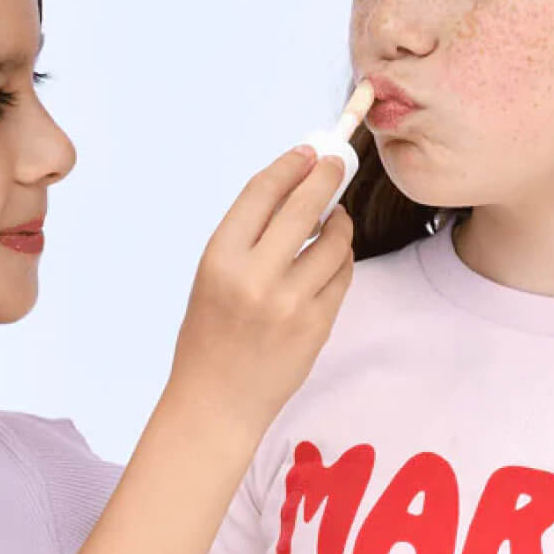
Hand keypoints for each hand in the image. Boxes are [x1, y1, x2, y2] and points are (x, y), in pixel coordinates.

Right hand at [169, 147, 354, 428]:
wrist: (217, 402)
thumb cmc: (210, 335)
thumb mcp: (213, 276)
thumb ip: (249, 236)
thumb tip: (295, 187)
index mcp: (220, 259)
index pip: (262, 193)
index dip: (289, 165)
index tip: (308, 152)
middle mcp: (256, 278)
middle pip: (304, 207)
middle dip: (326, 177)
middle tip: (338, 164)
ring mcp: (291, 303)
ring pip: (334, 242)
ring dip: (339, 224)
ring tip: (333, 222)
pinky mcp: (317, 325)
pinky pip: (342, 276)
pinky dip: (341, 261)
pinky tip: (330, 260)